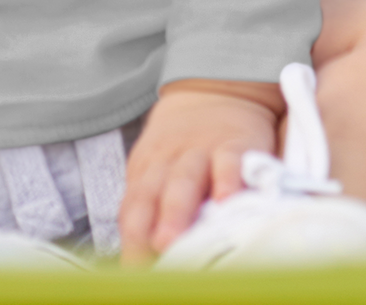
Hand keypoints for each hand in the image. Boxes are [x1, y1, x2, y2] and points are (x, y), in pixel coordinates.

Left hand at [118, 80, 281, 263]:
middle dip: (148, 226)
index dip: (131, 240)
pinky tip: (226, 200)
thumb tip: (143, 263)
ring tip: (173, 240)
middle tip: (148, 255)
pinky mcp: (235, 144)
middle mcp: (168, 161)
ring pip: (184, 179)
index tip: (133, 273)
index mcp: (146, 170)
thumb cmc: (182, 146)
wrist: (213, 91)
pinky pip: (229, 160)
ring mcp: (201, 150)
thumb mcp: (158, 169)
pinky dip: (227, 179)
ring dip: (177, 209)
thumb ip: (150, 208)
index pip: (132, 208)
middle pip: (153, 193)